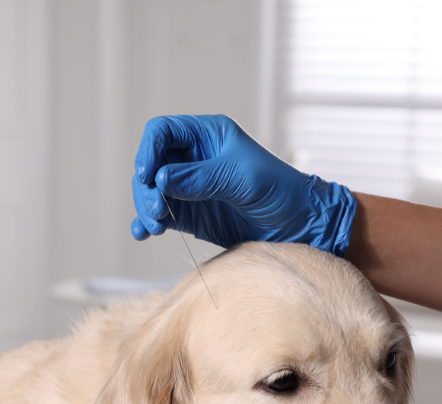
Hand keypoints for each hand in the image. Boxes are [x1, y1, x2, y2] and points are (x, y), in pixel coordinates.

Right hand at [131, 114, 356, 255]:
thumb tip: (159, 178)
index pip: (163, 132)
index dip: (148, 150)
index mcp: (207, 135)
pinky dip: (147, 223)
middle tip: (157, 211)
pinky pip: (160, 215)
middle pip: (151, 164)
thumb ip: (199, 178)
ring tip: (153, 228)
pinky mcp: (190, 213)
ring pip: (151, 191)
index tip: (147, 176)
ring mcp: (189, 187)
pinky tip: (143, 233)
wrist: (298, 225)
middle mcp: (193, 158)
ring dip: (145, 208)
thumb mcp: (240, 178)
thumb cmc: (278, 190)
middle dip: (146, 188)